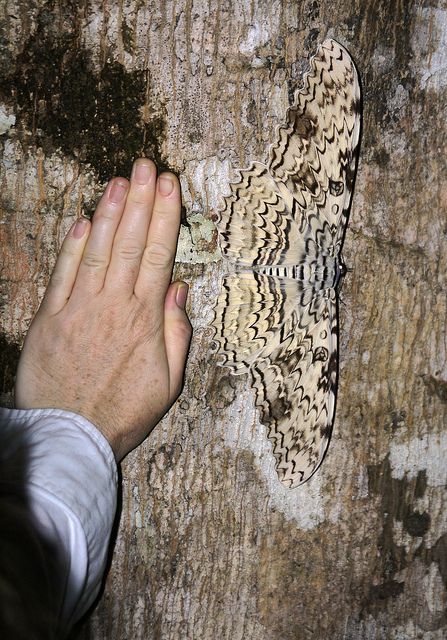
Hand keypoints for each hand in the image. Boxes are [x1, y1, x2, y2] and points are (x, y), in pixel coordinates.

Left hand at [14, 159, 191, 460]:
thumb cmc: (125, 411)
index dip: (165, 218)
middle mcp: (113, 306)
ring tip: (118, 180)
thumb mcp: (169, 381)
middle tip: (146, 165)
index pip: (159, 256)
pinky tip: (82, 221)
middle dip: (140, 201)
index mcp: (145, 320)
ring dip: (108, 213)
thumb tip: (180, 288)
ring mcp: (79, 309)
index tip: (171, 186)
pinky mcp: (49, 319)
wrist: (73, 435)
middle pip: (130, 244)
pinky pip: (62, 275)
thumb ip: (177, 332)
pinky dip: (72, 246)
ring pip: (97, 251)